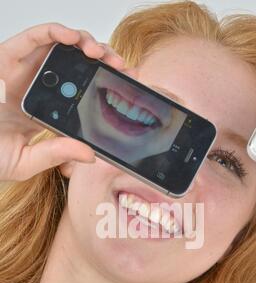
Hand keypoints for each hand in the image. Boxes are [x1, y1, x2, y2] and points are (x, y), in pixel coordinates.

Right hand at [0, 23, 127, 181]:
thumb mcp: (28, 161)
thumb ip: (57, 154)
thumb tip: (90, 155)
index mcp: (48, 110)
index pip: (82, 91)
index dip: (104, 83)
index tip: (126, 84)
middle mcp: (39, 87)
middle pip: (77, 64)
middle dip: (102, 60)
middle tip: (119, 66)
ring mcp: (24, 70)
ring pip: (61, 46)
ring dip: (85, 43)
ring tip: (100, 53)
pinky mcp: (7, 57)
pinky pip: (34, 38)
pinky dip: (54, 32)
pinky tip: (72, 38)